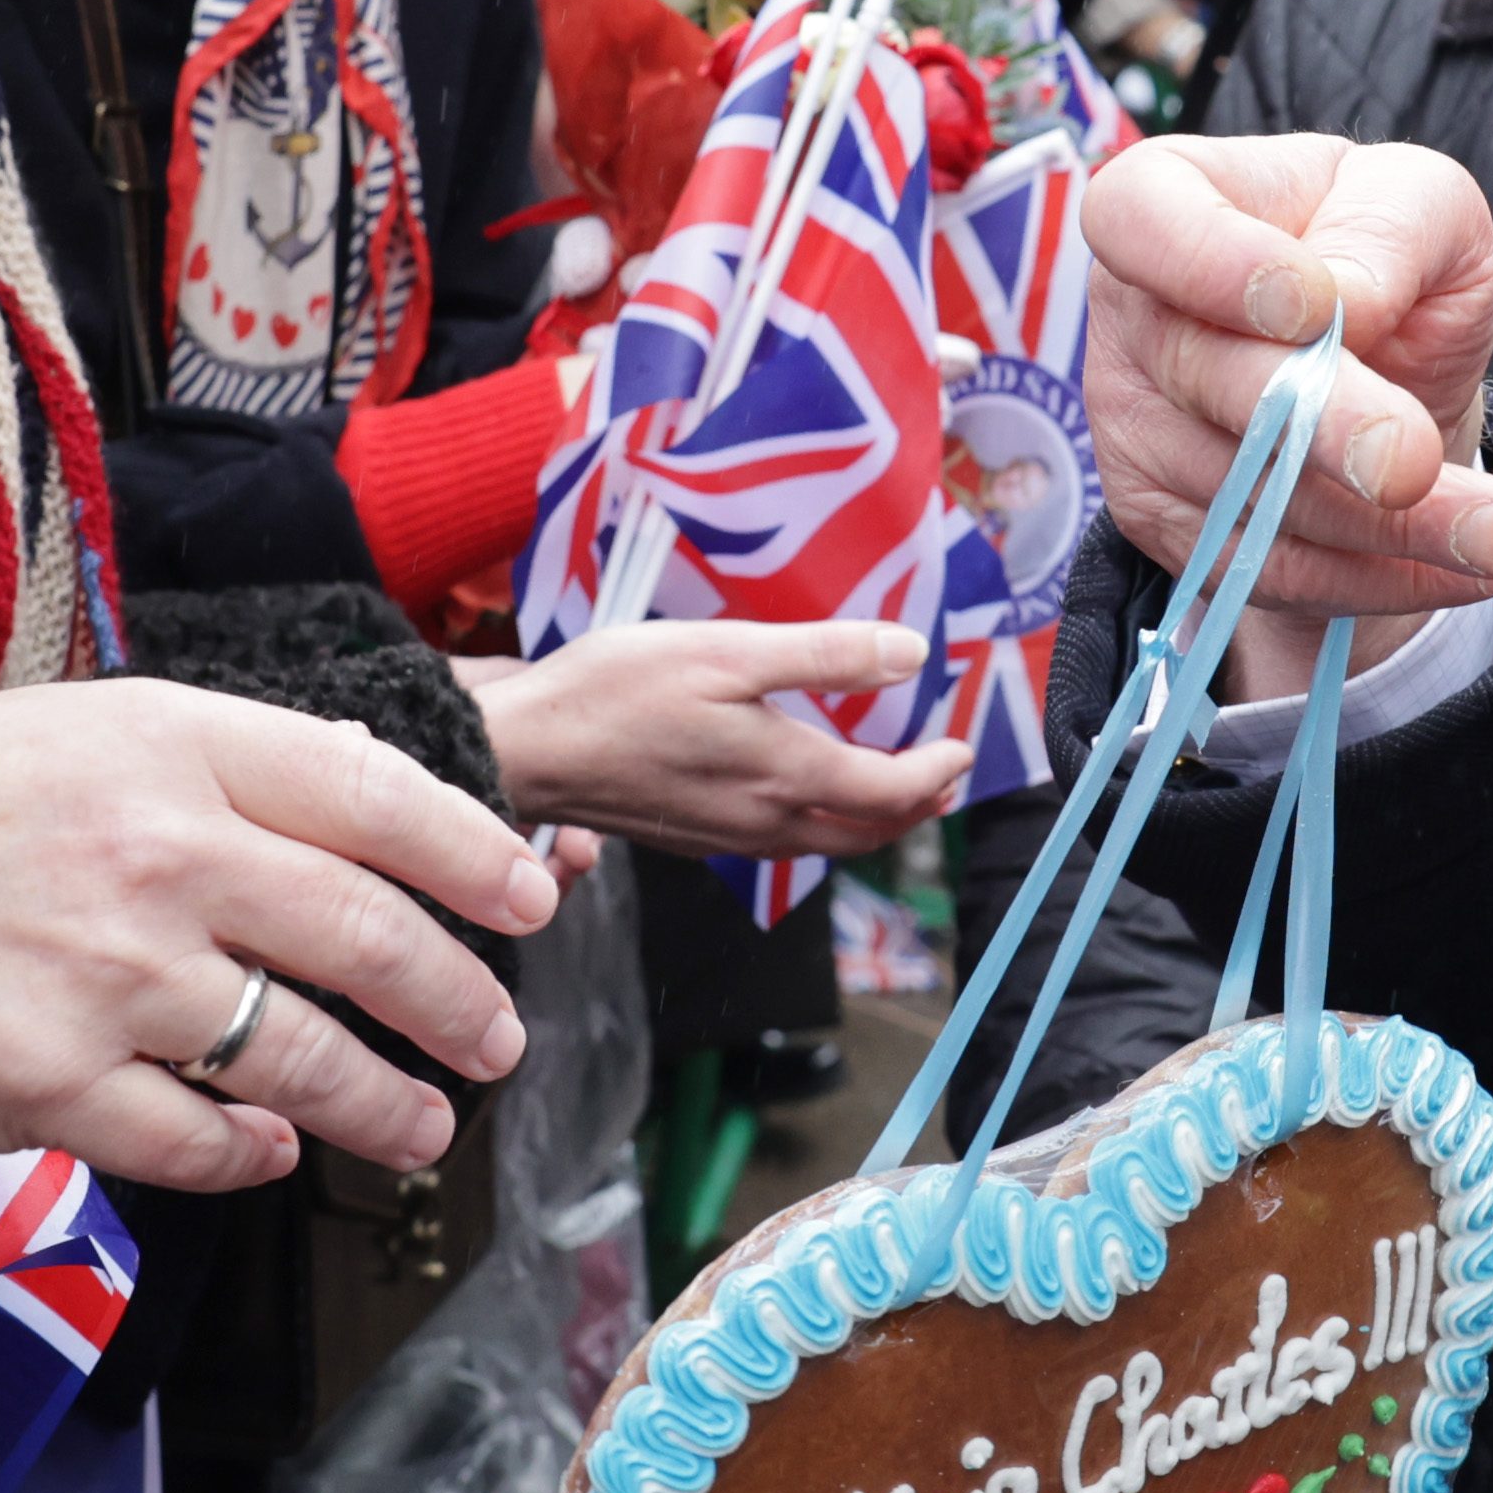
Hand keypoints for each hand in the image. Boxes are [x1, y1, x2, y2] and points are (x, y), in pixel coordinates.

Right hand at [0, 682, 558, 1275]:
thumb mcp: (70, 734)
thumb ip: (213, 773)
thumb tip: (358, 827)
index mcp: (166, 745)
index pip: (374, 793)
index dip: (475, 854)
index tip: (532, 898)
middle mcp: (154, 854)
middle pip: (366, 936)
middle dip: (457, 999)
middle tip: (496, 1037)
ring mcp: (107, 975)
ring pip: (302, 1058)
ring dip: (383, 1106)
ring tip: (418, 1127)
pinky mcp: (53, 1084)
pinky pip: (198, 1140)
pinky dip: (251, 1153)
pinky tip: (270, 1150)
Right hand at [469, 621, 972, 857]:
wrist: (529, 750)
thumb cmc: (616, 693)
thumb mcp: (729, 650)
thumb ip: (826, 656)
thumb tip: (910, 654)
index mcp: (785, 775)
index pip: (892, 792)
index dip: (938, 771)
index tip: (962, 746)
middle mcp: (765, 821)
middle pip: (867, 832)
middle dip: (917, 806)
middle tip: (944, 775)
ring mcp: (729, 836)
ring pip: (826, 842)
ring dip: (872, 819)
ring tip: (895, 788)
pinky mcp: (695, 836)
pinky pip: (782, 842)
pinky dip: (821, 822)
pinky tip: (808, 794)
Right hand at [1075, 134, 1492, 630]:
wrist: (1385, 366)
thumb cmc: (1388, 256)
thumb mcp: (1422, 202)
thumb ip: (1390, 224)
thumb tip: (1350, 302)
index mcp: (1169, 196)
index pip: (1137, 215)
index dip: (1212, 263)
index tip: (1313, 305)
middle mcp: (1134, 312)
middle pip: (1207, 376)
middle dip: (1324, 425)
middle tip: (1411, 461)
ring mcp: (1138, 426)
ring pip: (1249, 492)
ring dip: (1387, 525)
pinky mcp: (1169, 525)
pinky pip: (1266, 569)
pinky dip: (1377, 575)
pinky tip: (1465, 563)